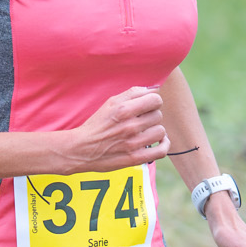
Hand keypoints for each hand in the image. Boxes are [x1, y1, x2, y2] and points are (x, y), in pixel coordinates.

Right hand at [49, 87, 168, 172]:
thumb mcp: (111, 103)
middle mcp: (130, 126)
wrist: (81, 149)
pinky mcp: (136, 158)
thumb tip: (154, 88)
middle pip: (158, 115)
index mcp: (123, 110)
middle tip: (141, 120)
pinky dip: (164, 145)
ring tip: (145, 131)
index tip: (147, 106)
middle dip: (151, 116)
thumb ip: (133, 93)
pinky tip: (159, 142)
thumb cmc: (97, 124)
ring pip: (161, 131)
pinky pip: (161, 151)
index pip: (156, 100)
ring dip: (155, 130)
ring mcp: (133, 143)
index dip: (153, 101)